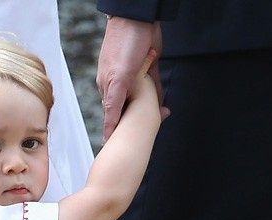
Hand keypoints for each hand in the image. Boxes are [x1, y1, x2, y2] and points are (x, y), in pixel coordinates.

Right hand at [97, 17, 166, 140]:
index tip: (113, 149)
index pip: (111, 116)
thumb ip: (113, 103)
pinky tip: (162, 107)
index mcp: (110, 87)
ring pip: (142, 100)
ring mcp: (135, 77)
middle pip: (127, 110)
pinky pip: (153, 88)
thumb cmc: (124, 45)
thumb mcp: (118, 79)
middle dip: (133, 124)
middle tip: (139, 143)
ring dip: (149, 111)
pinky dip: (157, 96)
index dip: (113, 132)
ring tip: (155, 126)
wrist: (139, 18)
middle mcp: (120, 84)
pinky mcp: (148, 69)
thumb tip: (109, 124)